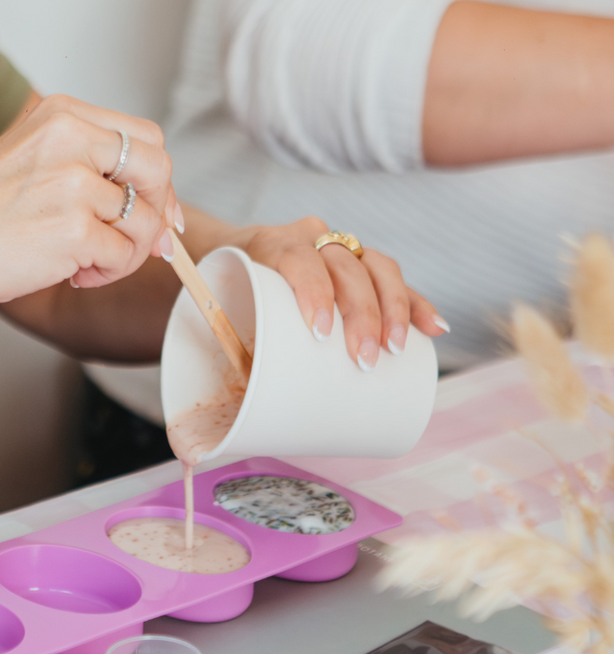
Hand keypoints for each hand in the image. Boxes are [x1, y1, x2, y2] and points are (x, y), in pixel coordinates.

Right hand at [0, 94, 175, 316]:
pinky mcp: (73, 230)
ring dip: (129, 252)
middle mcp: (70, 139)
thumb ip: (92, 173)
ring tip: (90, 263)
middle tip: (132, 241)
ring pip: (147, 220)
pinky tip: (75, 275)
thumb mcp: (32, 162)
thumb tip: (166, 216)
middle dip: (157, 212)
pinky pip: (124, 255)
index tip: (154, 209)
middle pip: (159, 169)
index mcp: (61, 115)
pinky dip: (107, 273)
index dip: (158, 179)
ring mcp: (72, 184)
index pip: (144, 136)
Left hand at [224, 217, 447, 369]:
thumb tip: (231, 415)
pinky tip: (434, 329)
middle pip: (346, 267)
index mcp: (273, 243)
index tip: (321, 332)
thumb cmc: (225, 293)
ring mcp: (341, 247)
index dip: (314, 292)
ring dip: (394, 309)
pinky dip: (416, 303)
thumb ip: (227, 344)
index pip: (300, 260)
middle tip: (363, 359)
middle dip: (361, 314)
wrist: (232, 254)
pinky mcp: (363, 264)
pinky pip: (395, 280)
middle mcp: (311, 238)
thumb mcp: (219, 307)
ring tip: (396, 349)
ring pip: (377, 268)